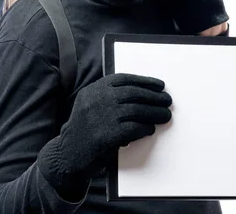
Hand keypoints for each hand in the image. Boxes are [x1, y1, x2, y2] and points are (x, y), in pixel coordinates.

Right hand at [37, 73, 171, 198]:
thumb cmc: (85, 131)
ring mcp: (100, 117)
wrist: (67, 155)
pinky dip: (145, 128)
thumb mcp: (90, 106)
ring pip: (136, 110)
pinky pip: (133, 128)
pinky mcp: (105, 136)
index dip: (145, 81)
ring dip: (154, 113)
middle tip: (167, 101)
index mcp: (92, 90)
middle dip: (154, 97)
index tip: (159, 85)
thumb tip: (145, 93)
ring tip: (165, 115)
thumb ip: (110, 97)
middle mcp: (95, 100)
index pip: (124, 79)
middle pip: (133, 93)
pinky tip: (150, 129)